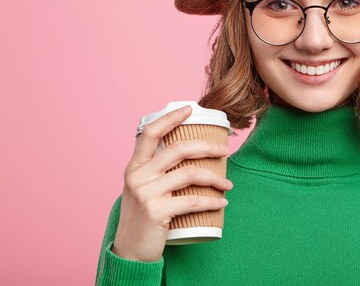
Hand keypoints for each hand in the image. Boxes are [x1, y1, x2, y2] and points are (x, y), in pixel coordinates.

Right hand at [111, 105, 232, 261]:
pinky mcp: (156, 211)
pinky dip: (212, 201)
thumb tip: (189, 154)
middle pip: (178, 149)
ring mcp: (146, 193)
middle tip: (225, 151)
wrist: (129, 251)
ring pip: (190, 174)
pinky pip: (192, 201)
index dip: (170, 118)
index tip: (189, 108)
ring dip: (215, 178)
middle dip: (207, 147)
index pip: (149, 133)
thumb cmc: (142, 218)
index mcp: (134, 167)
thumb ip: (157, 172)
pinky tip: (222, 202)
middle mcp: (137, 176)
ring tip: (228, 184)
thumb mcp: (142, 189)